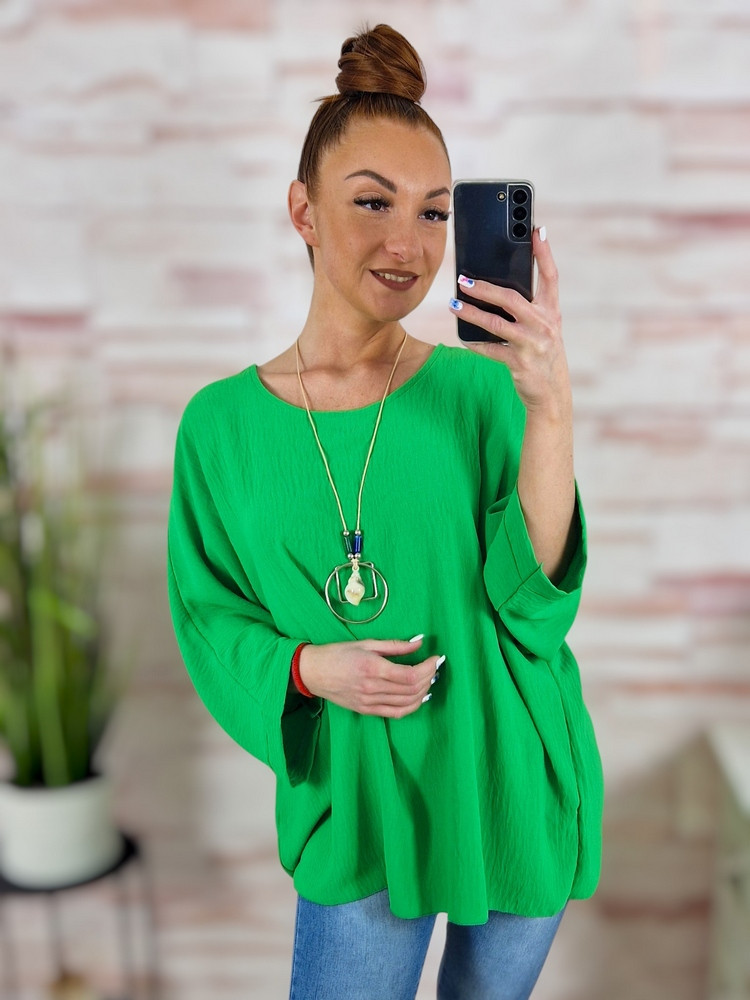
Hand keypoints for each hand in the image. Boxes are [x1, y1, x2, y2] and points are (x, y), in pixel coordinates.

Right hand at [299, 636, 441, 718]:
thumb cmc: (337, 653)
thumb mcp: (366, 643)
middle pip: (412, 689)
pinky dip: (411, 707)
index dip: (428, 668)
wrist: (313, 672)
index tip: (436, 658)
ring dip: (423, 692)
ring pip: (407, 703)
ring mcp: (369, 702)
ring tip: (429, 679)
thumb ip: (395, 645)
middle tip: (434, 667)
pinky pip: (395, 713)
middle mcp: (372, 687)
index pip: (410, 675)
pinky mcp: (366, 710)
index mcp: (372, 667)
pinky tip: (419, 697)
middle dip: (429, 678)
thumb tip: (419, 643)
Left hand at [450, 227, 570, 416]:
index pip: (551, 276)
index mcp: (552, 312)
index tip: (536, 230)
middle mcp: (545, 325)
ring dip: (472, 313)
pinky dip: (475, 343)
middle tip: (463, 279)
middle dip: (486, 287)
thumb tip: (495, 287)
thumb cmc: (542, 354)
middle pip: (513, 298)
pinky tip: (462, 337)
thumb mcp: (544, 328)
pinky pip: (491, 350)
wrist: (552, 393)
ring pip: (497, 324)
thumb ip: (529, 308)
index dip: (544, 252)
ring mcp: (532, 345)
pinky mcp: (520, 364)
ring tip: (455, 304)